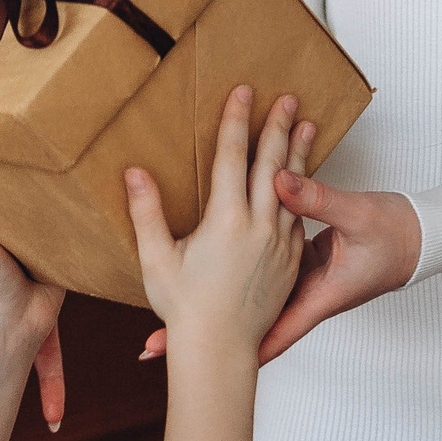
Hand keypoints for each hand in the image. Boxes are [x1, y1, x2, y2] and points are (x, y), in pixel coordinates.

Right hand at [124, 88, 309, 358]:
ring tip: (306, 126)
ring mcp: (280, 244)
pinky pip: (298, 216)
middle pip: (272, 164)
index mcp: (226, 220)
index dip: (237, 121)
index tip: (243, 92)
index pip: (234, 157)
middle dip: (277, 127)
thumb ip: (146, 212)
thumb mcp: (157, 258)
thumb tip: (135, 172)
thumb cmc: (183, 308)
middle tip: (287, 97)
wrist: (220, 349)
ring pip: (293, 187)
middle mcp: (259, 227)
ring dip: (298, 153)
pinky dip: (302, 190)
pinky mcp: (290, 262)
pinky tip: (303, 180)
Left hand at [138, 172, 419, 367]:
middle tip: (153, 346)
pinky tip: (205, 264)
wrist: (420, 239)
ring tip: (166, 319)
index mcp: (314, 297)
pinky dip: (230, 274)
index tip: (189, 357)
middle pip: (246, 328)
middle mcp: (301, 298)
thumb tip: (278, 179)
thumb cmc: (395, 238)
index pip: (269, 335)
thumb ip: (318, 199)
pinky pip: (256, 274)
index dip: (229, 351)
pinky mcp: (298, 266)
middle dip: (202, 338)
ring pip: (247, 303)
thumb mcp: (358, 217)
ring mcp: (298, 283)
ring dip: (212, 307)